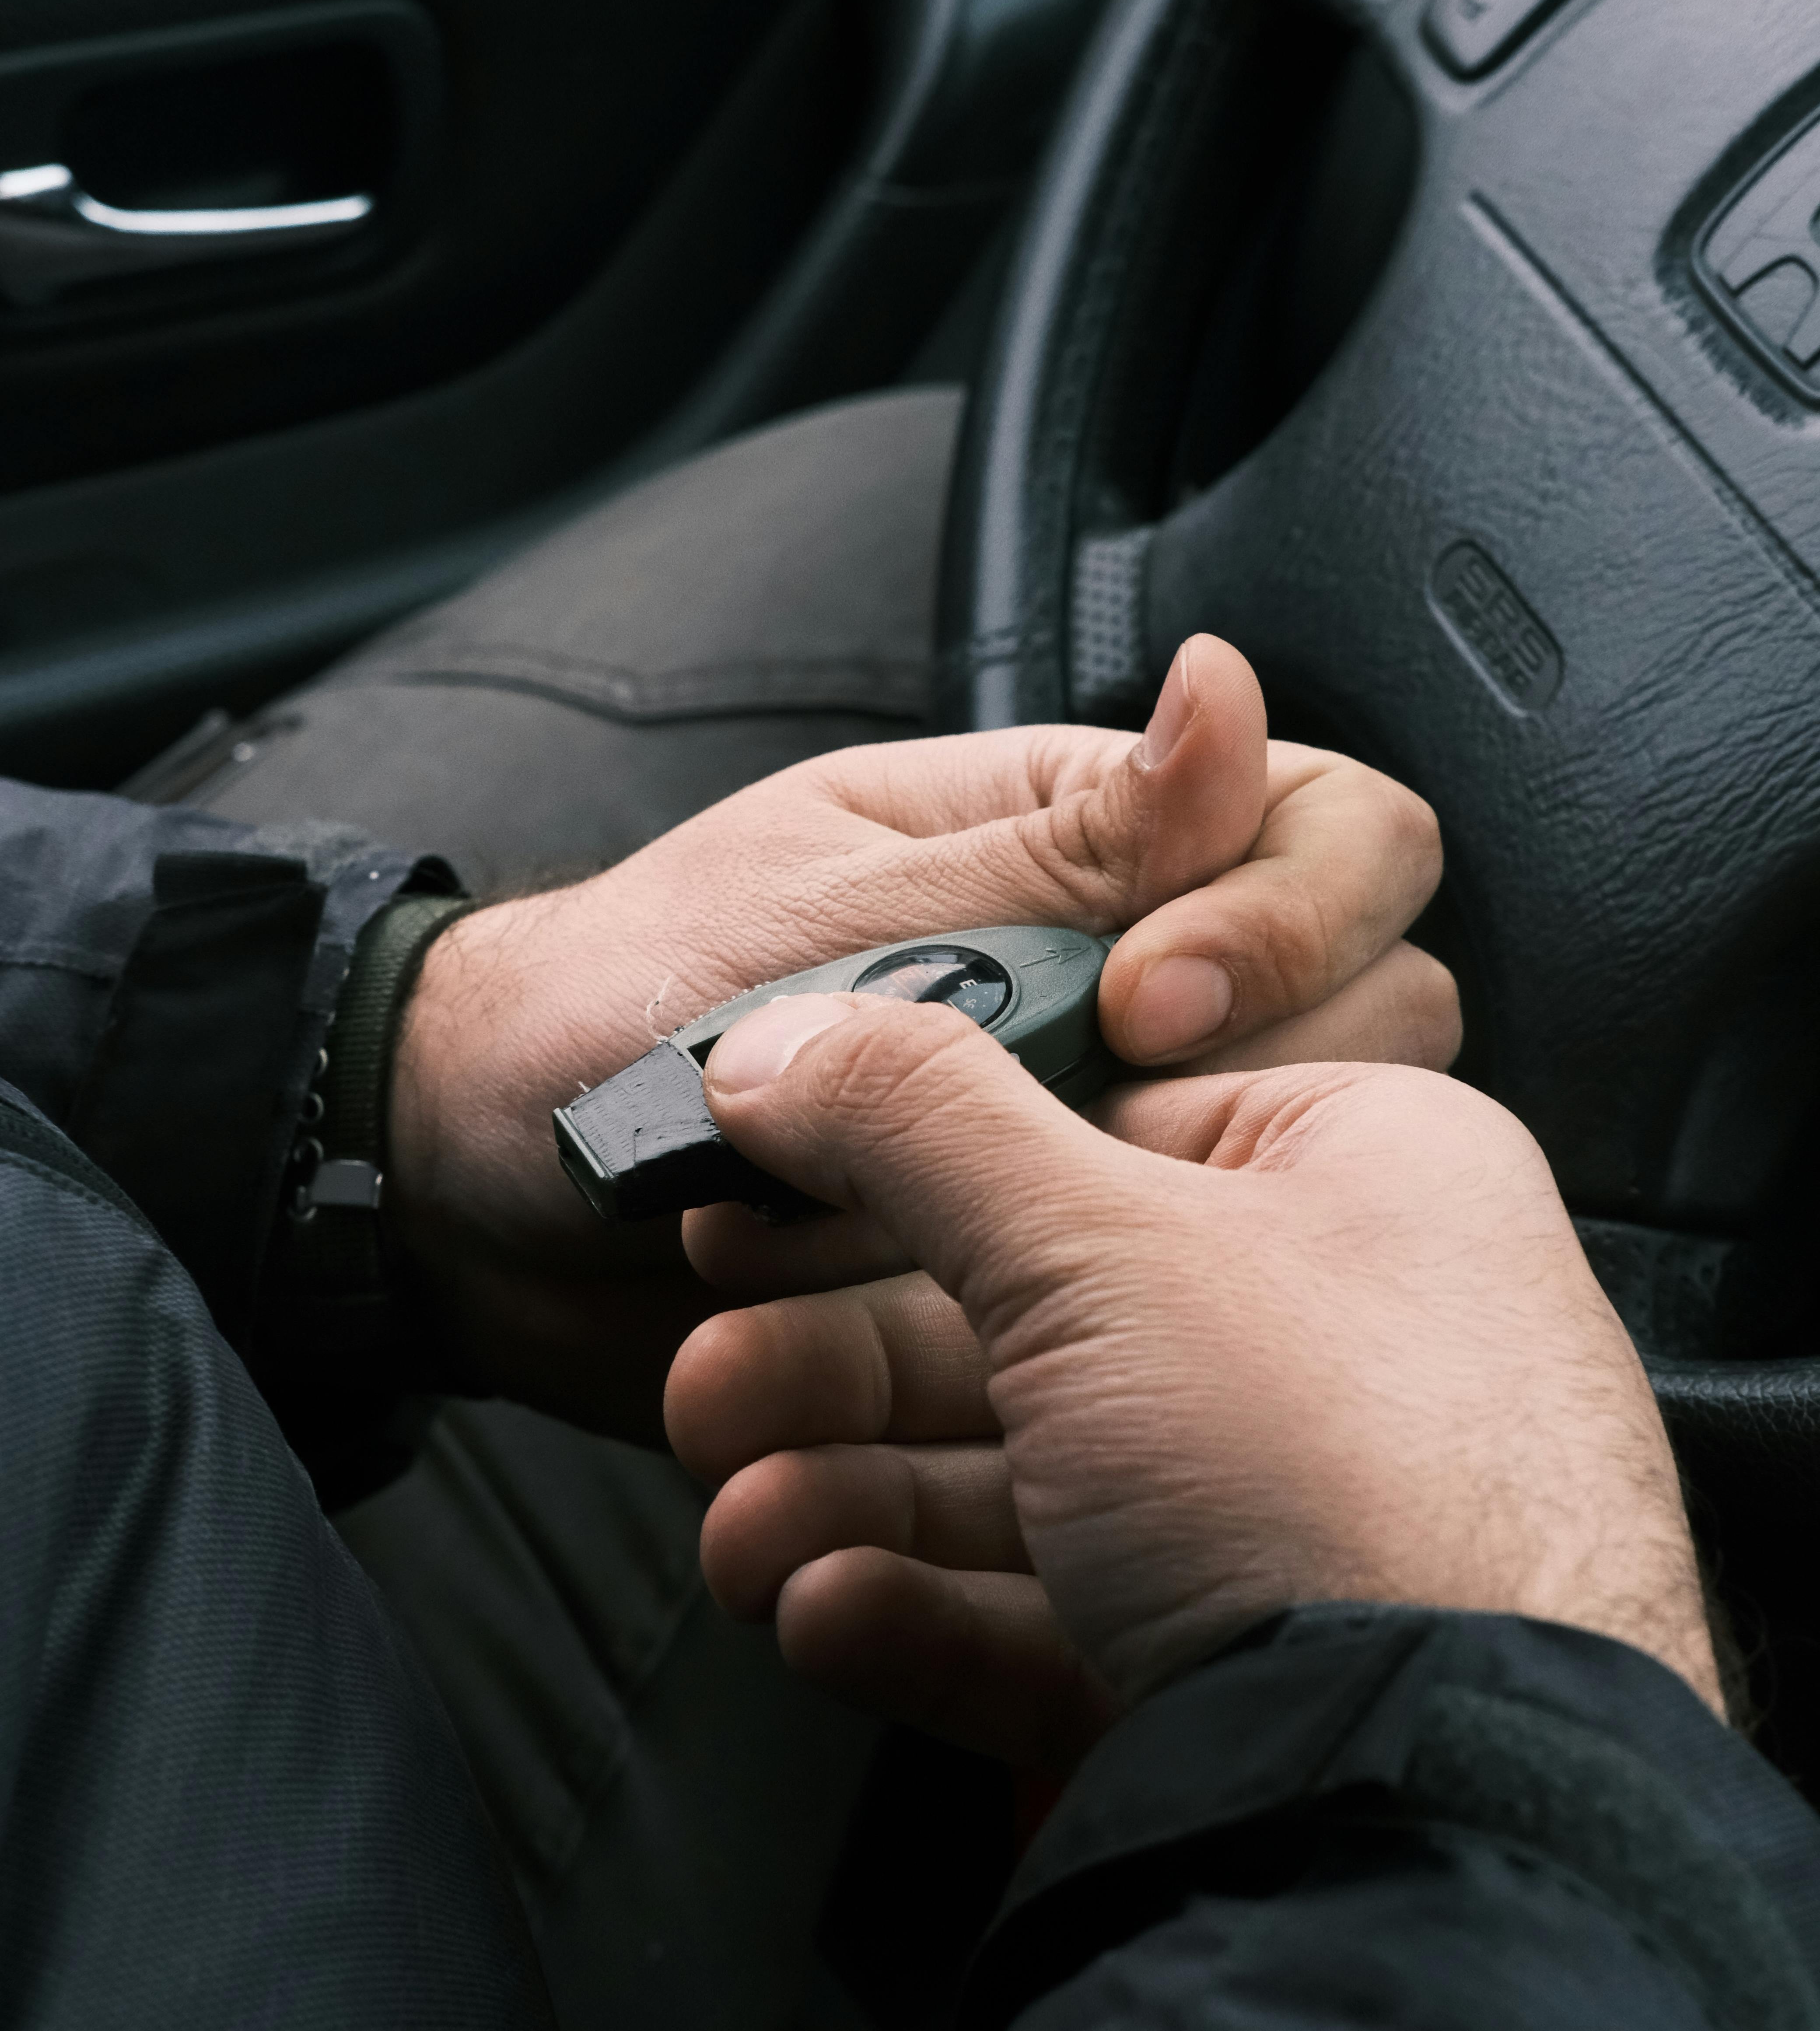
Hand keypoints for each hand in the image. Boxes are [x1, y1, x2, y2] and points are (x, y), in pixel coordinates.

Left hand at [388, 635, 1455, 1436]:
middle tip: (1069, 1135)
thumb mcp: (835, 910)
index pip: (1326, 829)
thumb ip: (1055, 847)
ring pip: (1267, 1166)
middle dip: (1235, 1083)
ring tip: (946, 1243)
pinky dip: (1071, 1327)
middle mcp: (1118, 983)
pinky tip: (969, 1340)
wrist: (479, 1189)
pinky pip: (1150, 1293)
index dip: (1288, 915)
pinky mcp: (1046, 1270)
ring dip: (1138, 1214)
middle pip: (1352, 1009)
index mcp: (1075, 845)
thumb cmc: (619, 1005)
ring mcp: (1095, 1132)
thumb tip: (1224, 690)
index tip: (1148, 1005)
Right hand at [666, 1000, 1720, 1755]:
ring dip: (853, 1502)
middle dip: (837, 1372)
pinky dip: (929, 1617)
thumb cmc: (1323, 1471)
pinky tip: (824, 1613)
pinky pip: (1063, 1623)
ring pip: (1029, 1487)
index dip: (906, 1162)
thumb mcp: (1093, 1241)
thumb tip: (777, 1040)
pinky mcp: (1255, 1680)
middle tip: (708, 1393)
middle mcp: (1348, 1342)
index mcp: (1366, 1178)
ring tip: (740, 1541)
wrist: (1438, 1821)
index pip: (1100, 1131)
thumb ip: (915, 1122)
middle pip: (1036, 1326)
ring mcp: (1306, 1526)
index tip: (759, 1199)